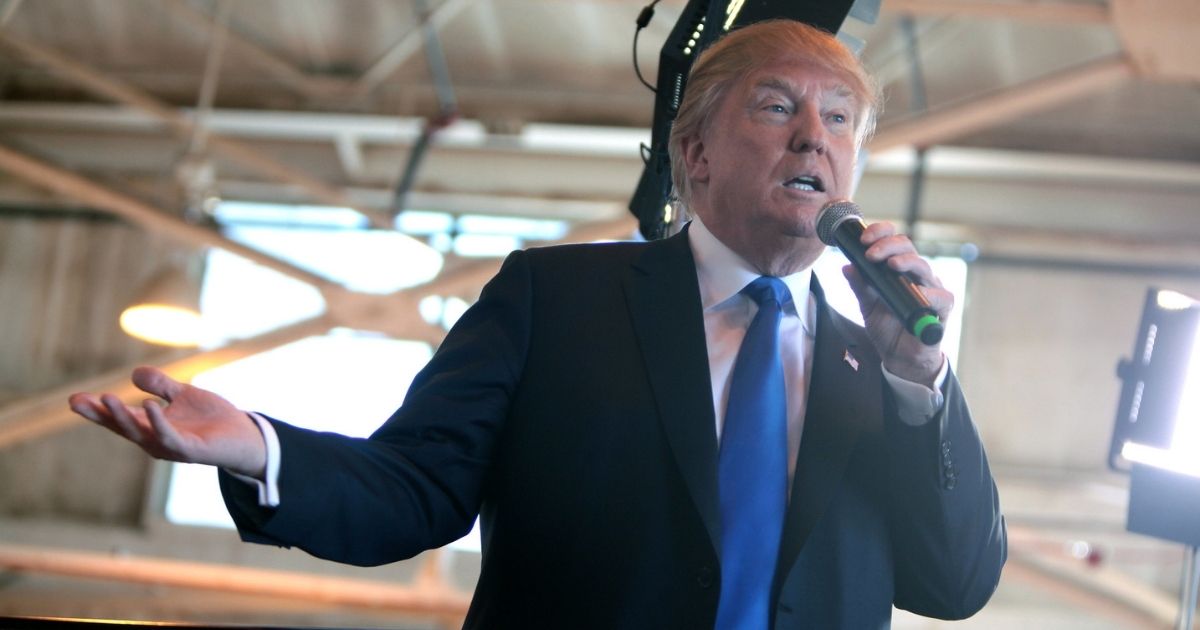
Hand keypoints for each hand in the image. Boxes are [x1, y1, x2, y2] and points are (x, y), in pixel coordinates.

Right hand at [68, 367, 266, 477]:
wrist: (244, 436)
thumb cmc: (212, 418)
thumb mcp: (183, 395)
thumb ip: (160, 385)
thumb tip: (134, 374)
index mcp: (151, 426)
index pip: (119, 418)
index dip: (97, 410)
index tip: (74, 399)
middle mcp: (155, 439)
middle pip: (122, 427)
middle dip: (100, 414)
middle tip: (77, 401)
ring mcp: (171, 446)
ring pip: (140, 433)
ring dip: (121, 417)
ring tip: (106, 398)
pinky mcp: (189, 450)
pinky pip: (169, 436)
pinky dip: (158, 422)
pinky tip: (148, 405)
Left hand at [842, 221, 949, 385]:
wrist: (900, 356)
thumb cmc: (887, 327)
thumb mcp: (867, 306)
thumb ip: (860, 286)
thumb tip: (847, 266)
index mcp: (899, 269)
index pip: (894, 241)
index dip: (881, 233)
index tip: (864, 239)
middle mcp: (916, 274)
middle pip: (907, 247)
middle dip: (888, 245)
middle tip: (870, 253)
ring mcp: (931, 288)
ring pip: (923, 266)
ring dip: (907, 262)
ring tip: (891, 264)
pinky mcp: (943, 306)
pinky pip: (939, 295)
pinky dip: (928, 292)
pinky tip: (918, 292)